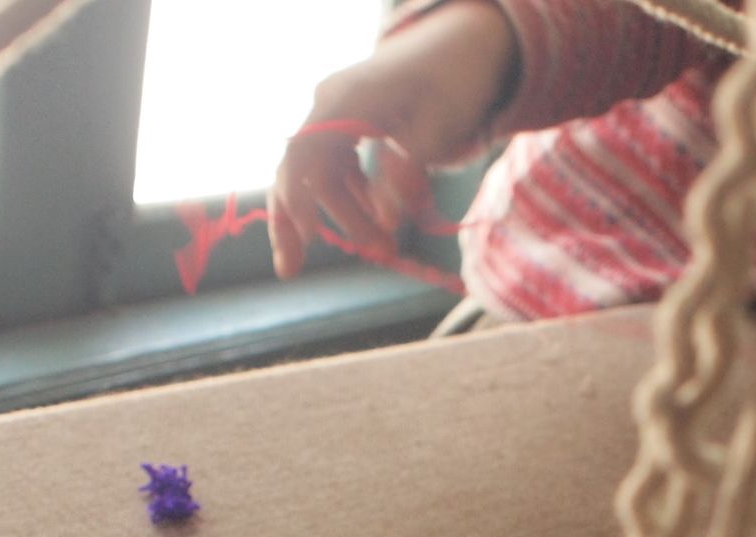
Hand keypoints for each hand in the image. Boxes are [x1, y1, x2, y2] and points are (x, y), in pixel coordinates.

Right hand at [269, 1, 517, 279]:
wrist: (461, 49)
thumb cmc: (453, 84)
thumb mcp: (437, 128)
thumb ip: (408, 172)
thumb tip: (384, 220)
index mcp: (343, 101)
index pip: (304, 157)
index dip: (300, 202)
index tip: (310, 241)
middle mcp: (329, 107)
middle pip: (293, 168)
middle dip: (298, 221)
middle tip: (309, 268)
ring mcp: (335, 116)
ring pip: (311, 174)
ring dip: (334, 215)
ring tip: (370, 250)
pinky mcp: (348, 127)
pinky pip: (333, 169)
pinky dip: (347, 199)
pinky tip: (375, 220)